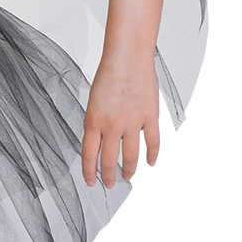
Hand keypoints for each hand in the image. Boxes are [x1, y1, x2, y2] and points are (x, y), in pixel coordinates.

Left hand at [82, 55, 159, 188]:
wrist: (127, 58)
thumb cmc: (108, 76)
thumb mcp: (92, 103)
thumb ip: (95, 124)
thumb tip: (99, 143)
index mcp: (93, 121)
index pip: (89, 155)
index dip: (89, 172)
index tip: (91, 181)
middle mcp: (112, 125)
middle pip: (109, 160)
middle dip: (109, 176)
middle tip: (110, 183)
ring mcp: (132, 122)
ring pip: (131, 156)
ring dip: (129, 170)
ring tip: (127, 177)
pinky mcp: (150, 117)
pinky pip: (152, 142)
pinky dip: (152, 155)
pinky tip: (150, 163)